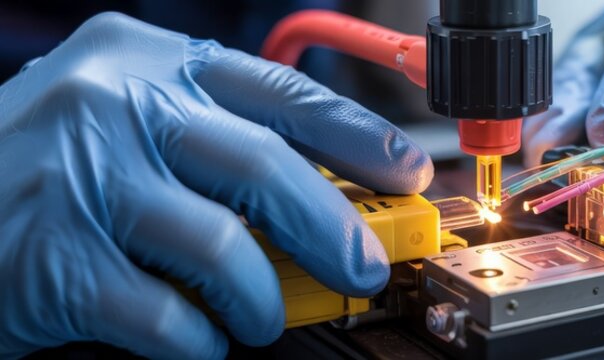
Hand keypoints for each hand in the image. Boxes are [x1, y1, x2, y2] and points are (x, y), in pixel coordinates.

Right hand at [0, 13, 431, 357]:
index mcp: (142, 59)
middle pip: (263, 167)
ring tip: (263, 318)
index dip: (357, 137)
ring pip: (222, 248)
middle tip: (366, 268)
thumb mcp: (125, 120)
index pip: (279, 91)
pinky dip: (203, 339)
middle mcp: (111, 105)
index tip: (406, 172)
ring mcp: (79, 181)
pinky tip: (201, 338)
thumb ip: (213, 143)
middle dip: (334, 228)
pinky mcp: (55, 264)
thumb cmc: (39, 168)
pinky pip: (169, 316)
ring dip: (264, 299)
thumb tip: (327, 195)